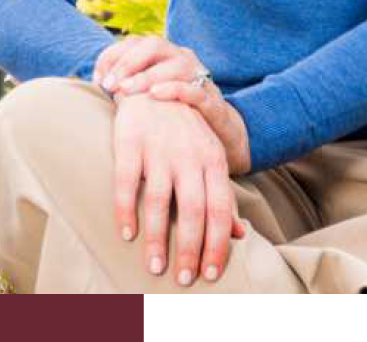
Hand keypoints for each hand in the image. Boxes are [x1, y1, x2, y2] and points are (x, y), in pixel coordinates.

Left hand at [93, 35, 251, 173]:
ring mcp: (199, 76)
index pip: (135, 42)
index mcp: (164, 55)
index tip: (98, 78)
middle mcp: (182, 58)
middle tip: (109, 85)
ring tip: (126, 90)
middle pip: (154, 44)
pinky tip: (156, 95)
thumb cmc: (176, 115)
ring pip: (174, 64)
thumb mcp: (149, 99)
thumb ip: (128, 88)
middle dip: (127, 62)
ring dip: (147, 75)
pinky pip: (195, 88)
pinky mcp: (213, 100)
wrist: (220, 136)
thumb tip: (97, 87)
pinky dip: (174, 88)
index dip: (114, 55)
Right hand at [112, 91, 245, 285]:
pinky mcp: (130, 141)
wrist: (150, 86)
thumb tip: (239, 234)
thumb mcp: (209, 156)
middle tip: (184, 279)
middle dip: (189, 249)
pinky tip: (127, 233)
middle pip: (193, 210)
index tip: (210, 274)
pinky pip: (127, 182)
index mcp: (213, 159)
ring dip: (158, 239)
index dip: (216, 244)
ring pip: (160, 202)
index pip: (220, 209)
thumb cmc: (184, 131)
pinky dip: (127, 210)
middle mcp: (189, 154)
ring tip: (155, 267)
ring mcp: (159, 147)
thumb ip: (222, 195)